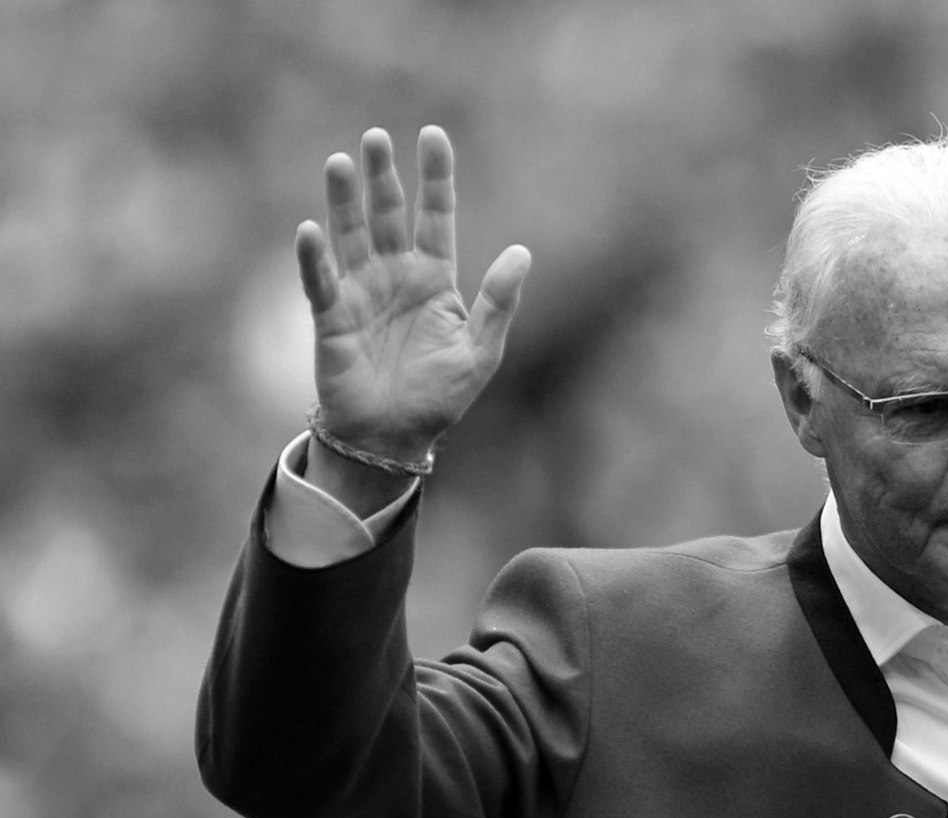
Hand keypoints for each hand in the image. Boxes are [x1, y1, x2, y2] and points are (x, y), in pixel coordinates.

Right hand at [296, 126, 529, 470]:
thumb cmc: (440, 396)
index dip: (435, 177)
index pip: (436, 216)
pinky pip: (319, 281)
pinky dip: (314, 257)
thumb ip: (498, 301)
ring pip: (350, 235)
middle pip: (387, 215)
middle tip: (376, 137)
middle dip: (382, 177)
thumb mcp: (481, 350)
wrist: (395, 437)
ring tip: (342, 162)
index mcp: (435, 278)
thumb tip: (523, 251)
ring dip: (344, 201)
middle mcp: (394, 275)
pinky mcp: (331, 317)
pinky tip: (309, 229)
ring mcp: (360, 292)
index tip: (432, 135)